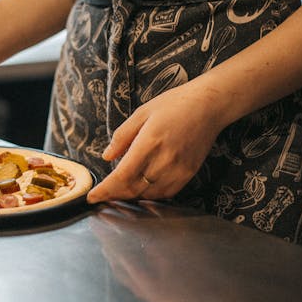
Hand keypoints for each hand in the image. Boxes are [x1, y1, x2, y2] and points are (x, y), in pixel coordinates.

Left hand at [87, 80, 227, 203]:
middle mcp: (164, 159)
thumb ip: (122, 136)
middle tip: (102, 195)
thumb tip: (106, 157)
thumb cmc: (173, 104)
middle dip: (115, 195)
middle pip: (134, 189)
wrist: (208, 105)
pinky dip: (151, 195)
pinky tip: (142, 190)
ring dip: (132, 197)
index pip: (122, 175)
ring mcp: (179, 168)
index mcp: (149, 141)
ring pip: (149, 194)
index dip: (105, 190)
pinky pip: (166, 193)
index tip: (92, 197)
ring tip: (119, 193)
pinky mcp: (189, 173)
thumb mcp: (141, 112)